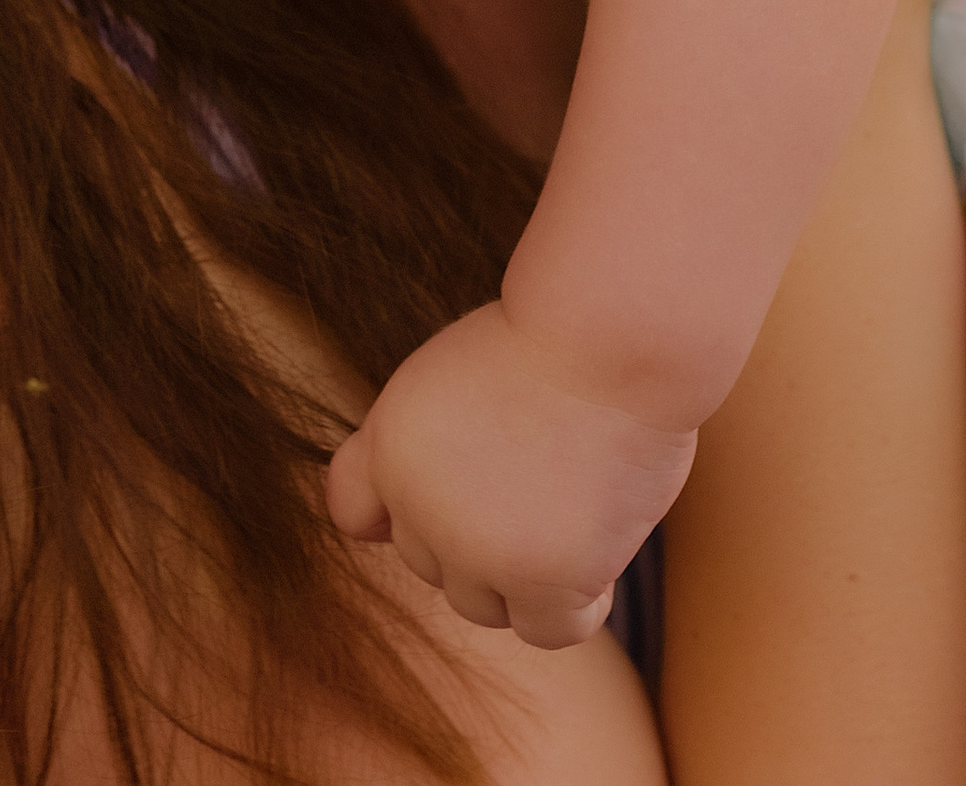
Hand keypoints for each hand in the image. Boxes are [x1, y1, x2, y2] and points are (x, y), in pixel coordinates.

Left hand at [325, 298, 696, 647]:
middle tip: (541, 474)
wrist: (611, 335)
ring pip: (485, 604)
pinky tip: (598, 556)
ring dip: (522, 573)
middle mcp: (419, 509)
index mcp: (390, 444)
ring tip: (572, 509)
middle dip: (478, 532)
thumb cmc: (552, 335)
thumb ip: (431, 441)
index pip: (354, 509)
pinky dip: (575, 606)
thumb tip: (436, 509)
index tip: (456, 483)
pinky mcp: (541, 583)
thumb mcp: (456, 369)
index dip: (403, 506)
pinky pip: (548, 630)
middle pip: (434, 563)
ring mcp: (479, 553)